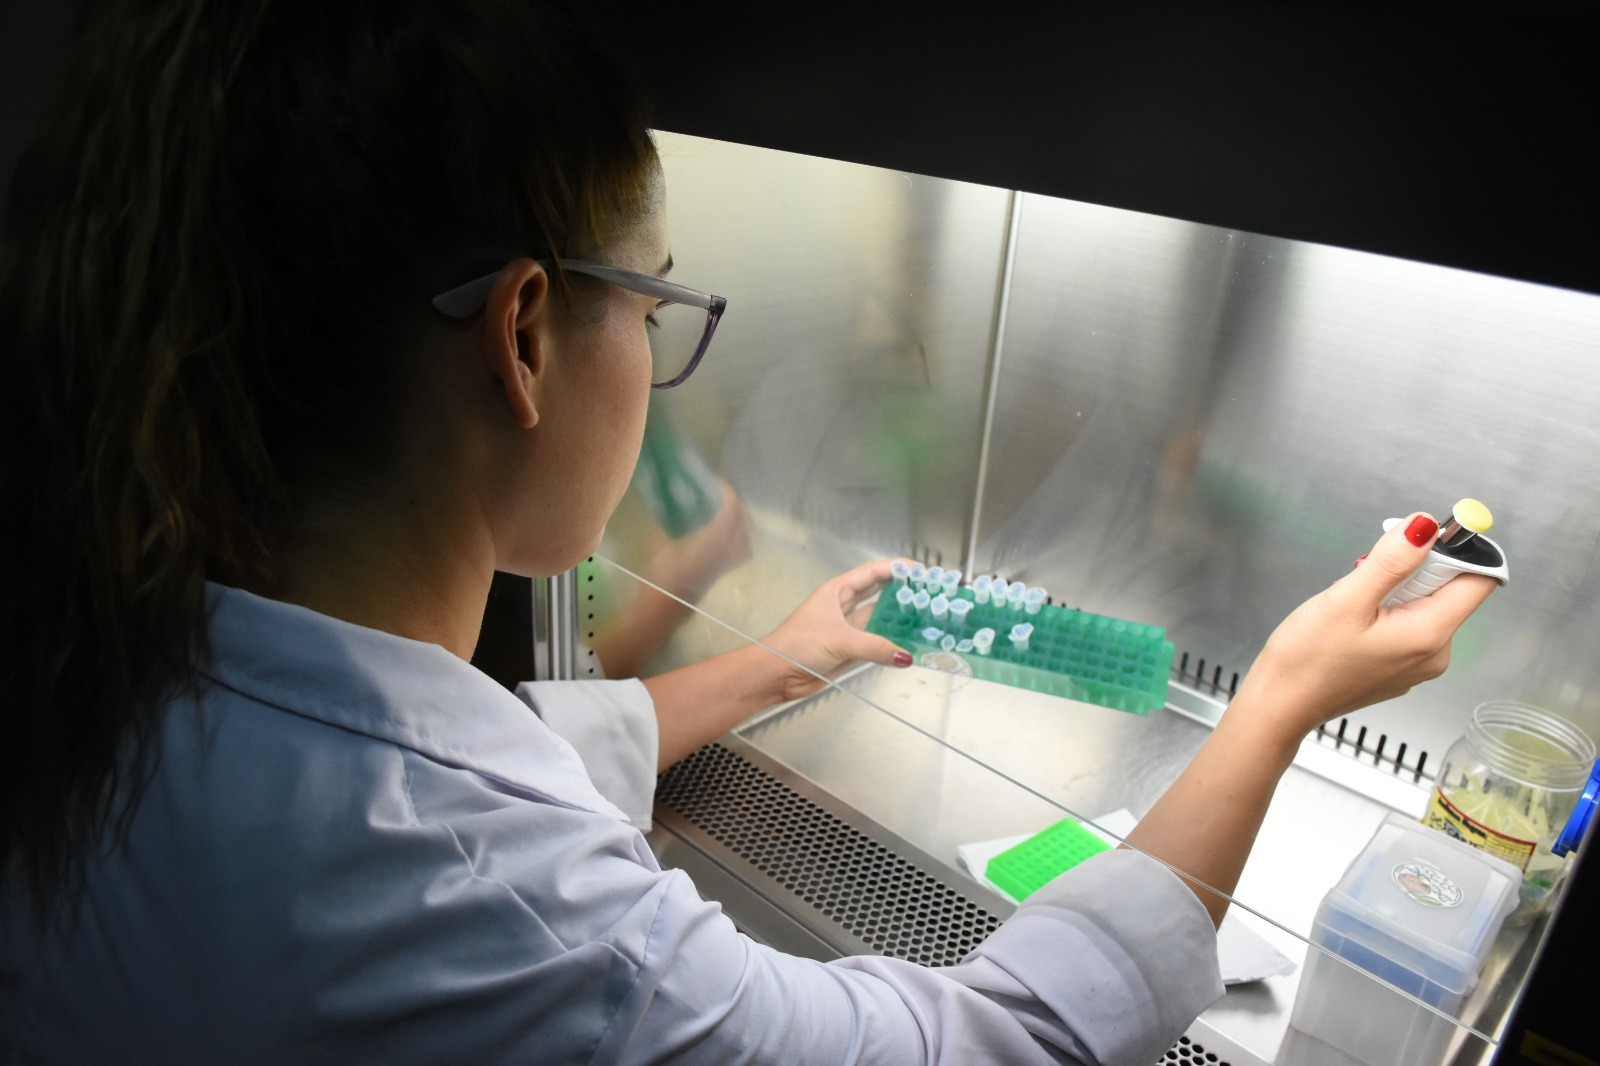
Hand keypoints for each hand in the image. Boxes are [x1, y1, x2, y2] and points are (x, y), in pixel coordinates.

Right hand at [642, 483, 751, 601]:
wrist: (666, 607)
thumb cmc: (661, 575)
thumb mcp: (660, 544)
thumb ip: (669, 525)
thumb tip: (669, 509)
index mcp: (713, 540)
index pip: (731, 510)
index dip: (728, 494)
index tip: (719, 483)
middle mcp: (727, 550)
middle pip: (744, 522)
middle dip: (737, 505)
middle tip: (722, 495)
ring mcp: (728, 562)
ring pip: (747, 536)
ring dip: (741, 521)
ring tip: (727, 512)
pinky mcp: (725, 572)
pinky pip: (743, 551)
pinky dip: (742, 538)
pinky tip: (729, 535)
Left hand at [759, 558, 913, 703]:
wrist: (776, 673)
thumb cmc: (800, 644)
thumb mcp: (839, 640)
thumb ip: (875, 647)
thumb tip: (907, 656)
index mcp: (837, 592)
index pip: (872, 573)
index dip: (896, 569)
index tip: (921, 571)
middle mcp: (844, 607)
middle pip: (878, 594)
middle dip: (902, 592)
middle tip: (931, 594)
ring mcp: (847, 629)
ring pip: (879, 620)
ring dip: (899, 620)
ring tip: (928, 619)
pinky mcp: (849, 650)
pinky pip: (875, 643)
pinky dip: (891, 644)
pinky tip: (910, 646)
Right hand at [1235, 512, 1497, 747]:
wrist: (1281, 704)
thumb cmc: (1307, 661)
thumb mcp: (1345, 600)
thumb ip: (1390, 561)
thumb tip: (1424, 526)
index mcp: (1429, 634)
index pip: (1479, 579)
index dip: (1455, 550)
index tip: (1417, 542)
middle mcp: (1435, 653)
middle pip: (1450, 590)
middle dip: (1414, 569)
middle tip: (1368, 573)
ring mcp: (1418, 664)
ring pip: (1426, 605)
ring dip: (1397, 590)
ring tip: (1355, 602)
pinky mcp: (1400, 668)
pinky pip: (1409, 625)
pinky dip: (1387, 612)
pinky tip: (1355, 621)